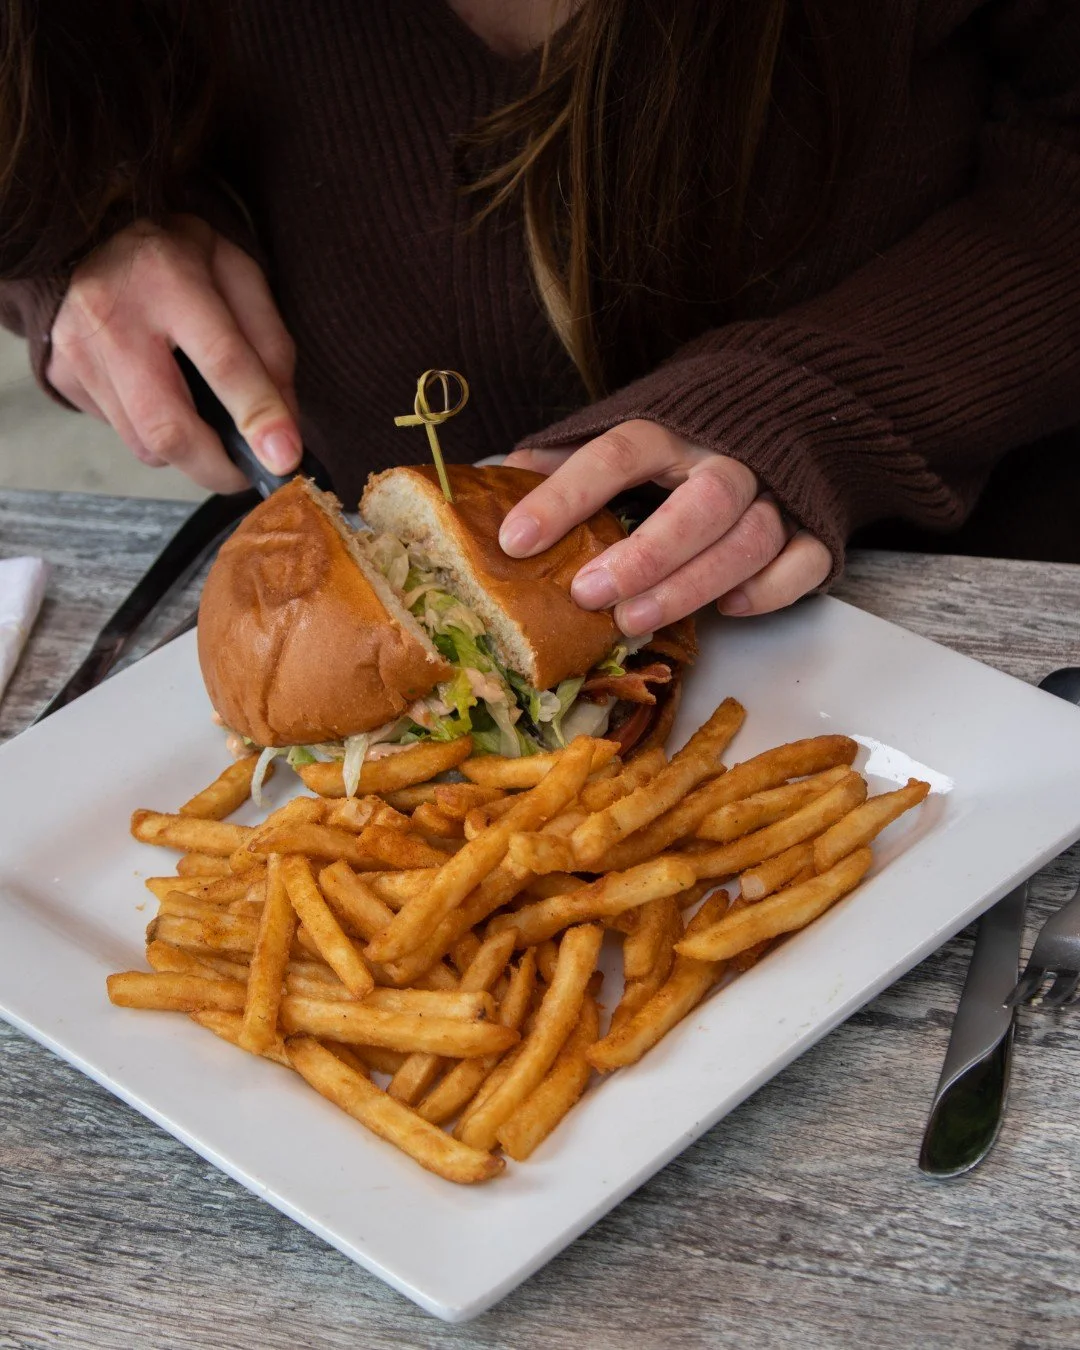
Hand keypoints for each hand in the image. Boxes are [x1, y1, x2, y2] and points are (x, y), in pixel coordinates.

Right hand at [49, 215, 300, 492]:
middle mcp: (112, 316)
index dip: (257, 417)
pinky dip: (153, 434)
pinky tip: (160, 395)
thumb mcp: (240, 278)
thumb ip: (270, 349)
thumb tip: (282, 431)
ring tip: (204, 419)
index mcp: (168, 278)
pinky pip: (122, 432)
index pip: (221, 361)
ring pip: (145, 444)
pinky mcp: (62, 376)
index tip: (284, 459)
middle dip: (217, 469)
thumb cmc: (180, 260)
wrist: (90, 234)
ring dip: (187, 451)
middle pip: (168, 428)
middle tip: (247, 474)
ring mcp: (78, 351)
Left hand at [501, 420, 831, 634]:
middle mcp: (730, 456)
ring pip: (749, 540)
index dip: (564, 497)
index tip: (515, 541)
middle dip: (645, 555)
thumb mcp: (624, 428)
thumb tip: (495, 479)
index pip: (617, 453)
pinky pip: (803, 563)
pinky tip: (729, 610)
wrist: (789, 405)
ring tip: (634, 621)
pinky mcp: (817, 527)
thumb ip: (567, 453)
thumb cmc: (686, 433)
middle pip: (700, 504)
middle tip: (588, 595)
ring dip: (691, 585)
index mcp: (672, 425)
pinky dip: (769, 591)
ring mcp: (781, 492)